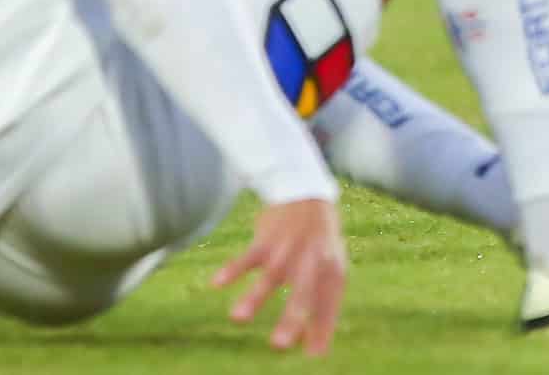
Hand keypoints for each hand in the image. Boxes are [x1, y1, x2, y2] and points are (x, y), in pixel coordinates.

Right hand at [211, 198, 345, 354]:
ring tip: (237, 319)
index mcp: (332, 270)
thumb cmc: (319, 244)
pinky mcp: (267, 239)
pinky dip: (232, 269)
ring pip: (271, 276)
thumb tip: (314, 353)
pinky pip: (248, 256)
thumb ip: (322, 311)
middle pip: (302, 292)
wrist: (305, 192)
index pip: (327, 305)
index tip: (313, 356)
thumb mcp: (329, 271)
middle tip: (279, 345)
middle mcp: (312, 261)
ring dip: (254, 297)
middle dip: (291, 318)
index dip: (321, 329)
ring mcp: (288, 249)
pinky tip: (217, 283)